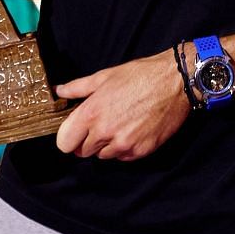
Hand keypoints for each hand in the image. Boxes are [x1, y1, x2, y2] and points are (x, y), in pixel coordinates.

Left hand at [53, 50, 191, 160]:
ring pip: (102, 155)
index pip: (64, 142)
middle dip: (87, 140)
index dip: (68, 137)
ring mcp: (124, 144)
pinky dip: (123, 148)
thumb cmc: (140, 75)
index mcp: (92, 113)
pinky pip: (122, 157)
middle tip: (100, 124)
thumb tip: (60, 91)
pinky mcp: (140, 151)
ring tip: (119, 124)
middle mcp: (105, 132)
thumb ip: (78, 87)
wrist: (175, 82)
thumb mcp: (105, 76)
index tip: (75, 131)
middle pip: (82, 151)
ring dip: (106, 145)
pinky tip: (132, 130)